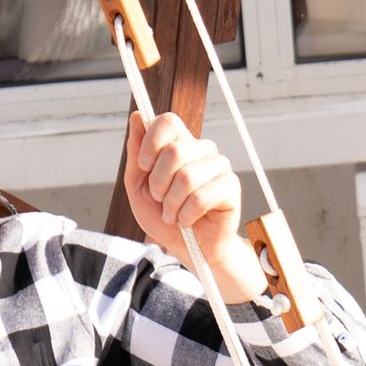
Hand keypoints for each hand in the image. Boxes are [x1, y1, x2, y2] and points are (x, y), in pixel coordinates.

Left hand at [125, 112, 264, 301]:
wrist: (189, 250)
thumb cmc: (165, 217)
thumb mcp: (139, 188)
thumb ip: (136, 154)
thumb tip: (137, 116)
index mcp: (180, 144)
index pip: (168, 121)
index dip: (151, 142)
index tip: (143, 166)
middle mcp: (202, 150)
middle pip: (174, 151)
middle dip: (158, 183)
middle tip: (159, 200)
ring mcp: (219, 167)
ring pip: (187, 176)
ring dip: (171, 203)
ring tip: (172, 214)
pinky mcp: (230, 188)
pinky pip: (201, 197)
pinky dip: (186, 215)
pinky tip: (186, 221)